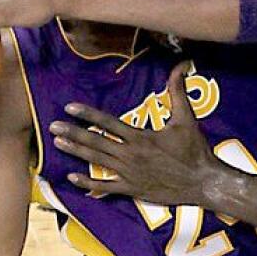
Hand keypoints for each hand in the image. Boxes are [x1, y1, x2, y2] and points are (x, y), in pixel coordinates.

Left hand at [51, 62, 221, 206]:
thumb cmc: (194, 150)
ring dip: (76, 152)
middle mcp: (130, 155)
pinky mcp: (132, 190)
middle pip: (96, 142)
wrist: (203, 182)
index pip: (108, 123)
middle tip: (53, 127)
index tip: (69, 107)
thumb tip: (180, 66)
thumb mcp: (186, 118)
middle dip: (73, 133)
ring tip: (57, 144)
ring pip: (96, 161)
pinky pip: (106, 186)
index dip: (87, 114)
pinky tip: (72, 178)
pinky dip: (88, 183)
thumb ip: (178, 92)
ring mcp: (129, 174)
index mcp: (140, 137)